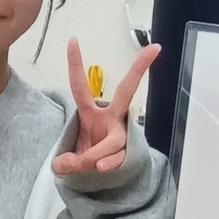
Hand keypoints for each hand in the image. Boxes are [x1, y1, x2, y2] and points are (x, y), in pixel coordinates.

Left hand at [52, 38, 159, 174]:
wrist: (99, 178)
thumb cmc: (83, 157)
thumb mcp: (66, 161)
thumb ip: (64, 161)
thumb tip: (68, 164)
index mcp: (90, 113)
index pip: (80, 86)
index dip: (75, 64)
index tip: (72, 40)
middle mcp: (110, 118)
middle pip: (126, 91)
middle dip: (139, 69)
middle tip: (154, 50)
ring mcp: (121, 133)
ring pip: (114, 139)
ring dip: (96, 153)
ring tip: (82, 163)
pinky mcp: (128, 150)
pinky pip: (119, 155)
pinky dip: (107, 162)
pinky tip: (100, 166)